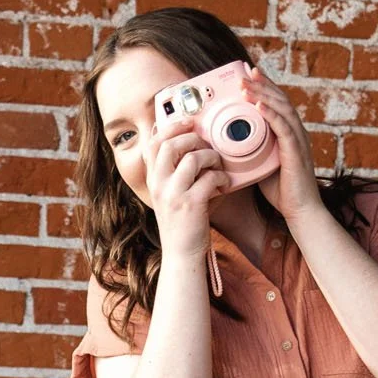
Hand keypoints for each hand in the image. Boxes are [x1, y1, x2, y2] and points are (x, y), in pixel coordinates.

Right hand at [146, 124, 230, 259]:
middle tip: (207, 146)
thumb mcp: (169, 195)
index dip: (172, 126)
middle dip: (194, 139)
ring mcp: (173, 194)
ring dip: (211, 157)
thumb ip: (173, 173)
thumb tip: (191, 146)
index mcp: (152, 179)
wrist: (181, 255)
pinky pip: (209, 177)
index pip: (154, 142)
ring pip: (192, 158)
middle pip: (171, 144)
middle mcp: (158, 184)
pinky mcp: (191, 204)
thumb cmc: (181, 223)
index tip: (189, 122)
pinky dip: (221, 177)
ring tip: (218, 165)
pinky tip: (224, 183)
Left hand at [241, 67, 322, 224]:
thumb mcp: (262, 165)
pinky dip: (271, 115)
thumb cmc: (281, 191)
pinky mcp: (296, 152)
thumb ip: (253, 151)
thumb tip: (230, 145)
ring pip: (281, 109)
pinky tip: (259, 106)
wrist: (300, 211)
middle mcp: (296, 132)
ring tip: (245, 85)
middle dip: (262, 84)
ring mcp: (298, 140)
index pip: (276, 103)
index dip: (264, 87)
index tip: (248, 75)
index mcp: (288, 133)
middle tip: (245, 72)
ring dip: (263, 95)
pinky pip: (284, 128)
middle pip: (280, 99)